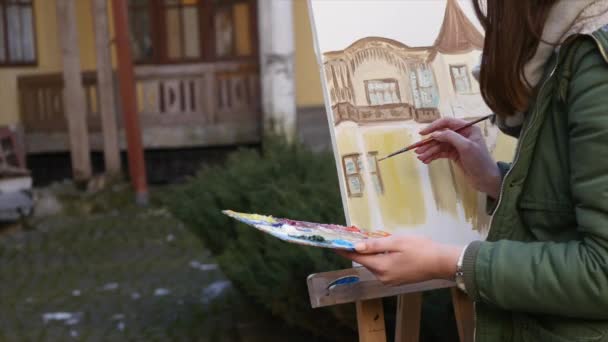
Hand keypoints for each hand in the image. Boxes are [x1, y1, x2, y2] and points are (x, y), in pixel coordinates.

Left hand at [336, 235, 461, 285]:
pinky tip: (386, 250)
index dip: (344, 250)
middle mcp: (383, 276)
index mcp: (381, 266)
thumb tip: (356, 247)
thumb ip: (375, 245)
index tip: (333, 244)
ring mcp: (390, 280)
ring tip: (372, 240)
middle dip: (360, 250)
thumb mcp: (396, 242)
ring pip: (375, 265)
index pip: (357, 258)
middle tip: (355, 236)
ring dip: (372, 254)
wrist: (442, 262)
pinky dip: (381, 259)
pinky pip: (383, 268)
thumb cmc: (421, 249)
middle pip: (366, 261)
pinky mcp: (398, 280)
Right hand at [416, 118, 501, 198]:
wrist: (486, 179)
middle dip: (429, 143)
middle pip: (441, 135)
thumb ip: (450, 137)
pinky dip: (433, 156)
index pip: (447, 122)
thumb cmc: (480, 161)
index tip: (422, 134)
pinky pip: (441, 153)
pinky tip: (426, 160)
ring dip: (429, 151)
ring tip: (420, 158)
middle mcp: (461, 135)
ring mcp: (457, 145)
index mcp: (467, 128)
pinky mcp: (454, 154)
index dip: (434, 126)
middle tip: (417, 150)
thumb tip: (435, 134)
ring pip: (439, 145)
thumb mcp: (466, 147)